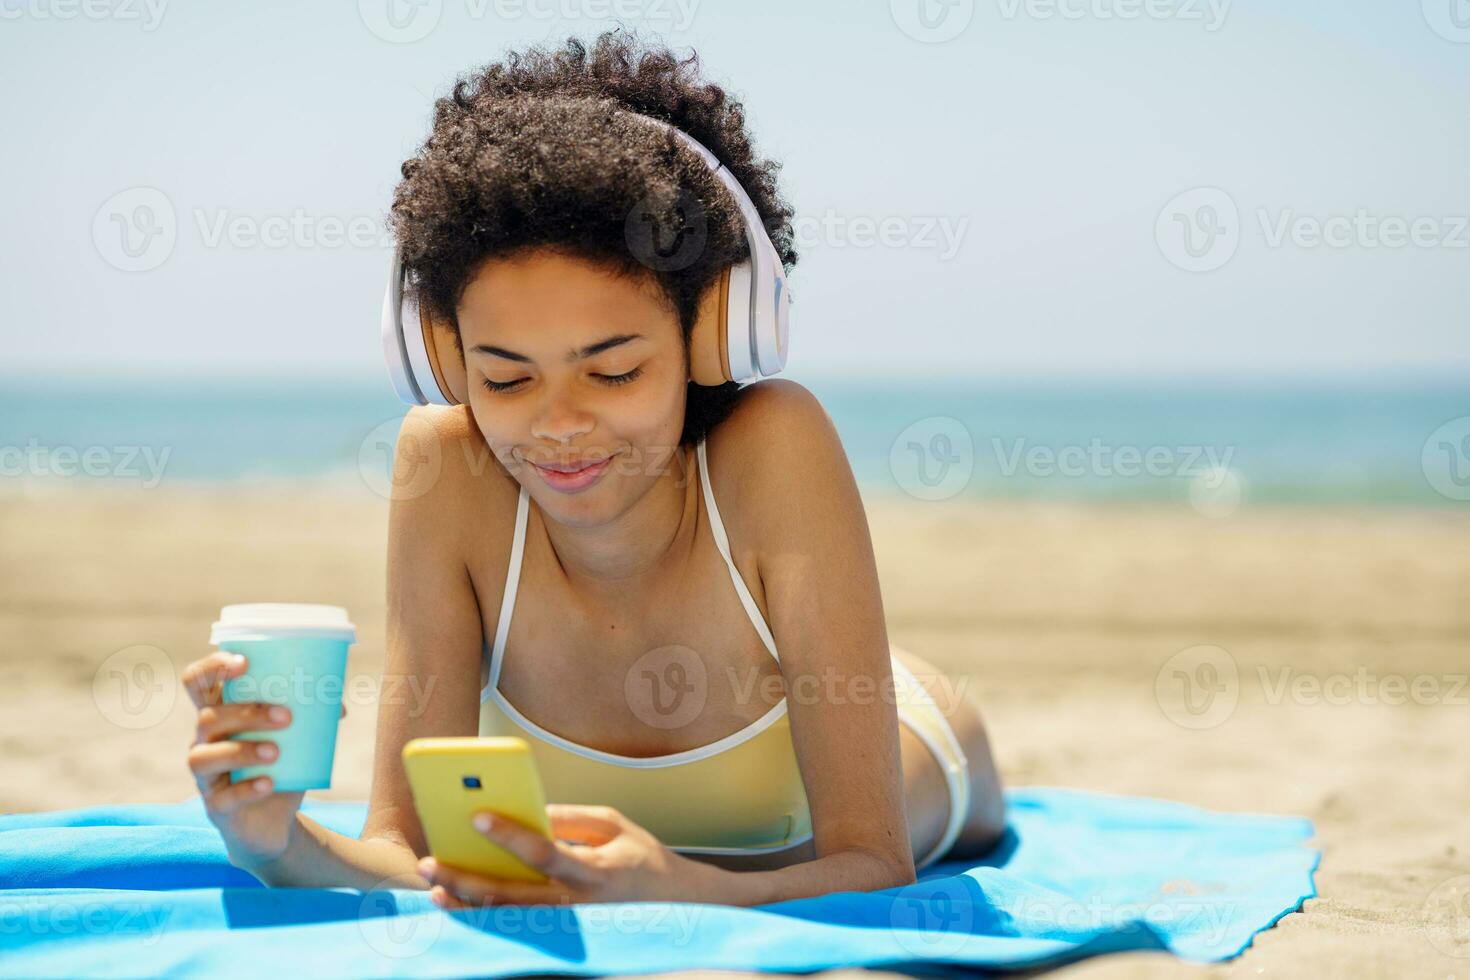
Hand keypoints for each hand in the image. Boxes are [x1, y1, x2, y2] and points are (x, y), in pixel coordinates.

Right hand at [181, 651, 347, 865]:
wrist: (274, 823)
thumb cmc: (282, 768)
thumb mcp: (297, 739)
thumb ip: (314, 719)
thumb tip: (339, 706)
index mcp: (221, 716)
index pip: (198, 682)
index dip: (212, 667)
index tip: (244, 662)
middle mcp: (204, 743)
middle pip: (207, 718)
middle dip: (246, 713)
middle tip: (287, 716)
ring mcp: (205, 777)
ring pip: (202, 757)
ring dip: (241, 750)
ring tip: (276, 752)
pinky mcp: (216, 808)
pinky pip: (222, 798)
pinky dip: (246, 788)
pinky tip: (269, 783)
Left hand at [417, 804, 711, 907]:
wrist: (677, 905)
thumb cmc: (642, 858)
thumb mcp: (614, 824)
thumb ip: (569, 818)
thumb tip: (524, 810)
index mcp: (597, 870)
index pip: (546, 853)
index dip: (511, 836)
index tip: (478, 816)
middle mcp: (579, 905)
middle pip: (514, 896)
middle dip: (467, 880)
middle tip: (431, 863)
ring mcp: (568, 927)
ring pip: (509, 920)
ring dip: (467, 904)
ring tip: (434, 887)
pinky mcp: (561, 937)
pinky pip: (516, 928)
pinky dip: (484, 917)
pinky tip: (458, 904)